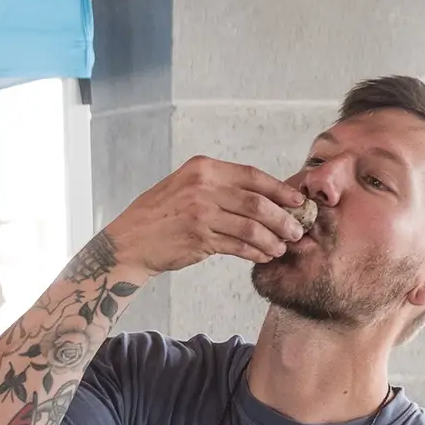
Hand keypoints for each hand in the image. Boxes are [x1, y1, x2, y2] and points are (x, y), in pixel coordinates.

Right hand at [104, 156, 310, 274]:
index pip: (253, 176)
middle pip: (257, 203)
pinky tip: (263, 255)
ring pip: (251, 226)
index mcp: (202, 168)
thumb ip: (217, 186)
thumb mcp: (183, 186)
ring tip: (282, 246)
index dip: (280, 190)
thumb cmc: (157, 216)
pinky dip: (255, 252)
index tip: (297, 201)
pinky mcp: (199, 238)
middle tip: (296, 229)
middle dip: (283, 218)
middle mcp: (202, 187)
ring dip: (272, 239)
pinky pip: (238, 246)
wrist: (127, 243)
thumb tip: (262, 195)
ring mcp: (200, 214)